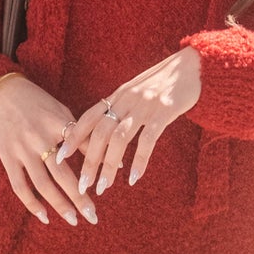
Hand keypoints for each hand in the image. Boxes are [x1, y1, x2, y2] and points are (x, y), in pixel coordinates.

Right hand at [0, 74, 95, 227]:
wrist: (4, 93)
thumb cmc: (40, 104)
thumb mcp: (63, 112)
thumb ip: (84, 136)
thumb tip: (113, 158)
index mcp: (57, 122)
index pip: (80, 147)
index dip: (93, 166)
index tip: (106, 186)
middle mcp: (39, 137)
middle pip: (62, 173)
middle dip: (79, 197)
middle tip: (93, 216)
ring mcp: (21, 149)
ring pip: (42, 184)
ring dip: (59, 205)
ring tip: (74, 220)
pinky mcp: (7, 157)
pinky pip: (19, 186)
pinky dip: (32, 204)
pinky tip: (45, 217)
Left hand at [59, 48, 201, 196]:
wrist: (193, 66)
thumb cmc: (164, 81)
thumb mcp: (136, 91)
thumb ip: (121, 107)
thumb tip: (103, 130)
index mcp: (118, 94)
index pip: (88, 117)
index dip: (73, 137)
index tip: (60, 157)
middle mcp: (127, 99)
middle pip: (100, 132)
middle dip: (89, 160)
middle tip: (83, 185)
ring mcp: (145, 105)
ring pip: (119, 138)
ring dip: (109, 165)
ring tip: (103, 187)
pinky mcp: (164, 112)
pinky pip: (148, 139)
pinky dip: (139, 160)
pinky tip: (134, 178)